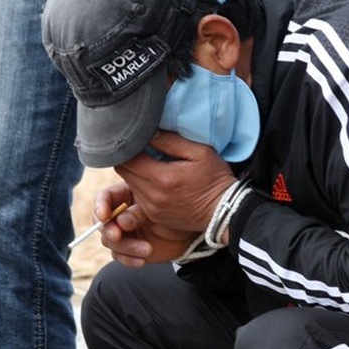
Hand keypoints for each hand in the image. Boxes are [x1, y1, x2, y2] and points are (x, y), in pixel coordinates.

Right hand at [90, 183, 200, 266]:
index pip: (105, 198)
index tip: (104, 216)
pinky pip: (119, 256)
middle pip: (103, 222)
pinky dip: (129, 259)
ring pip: (109, 241)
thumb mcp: (158, 208)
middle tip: (118, 236)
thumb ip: (137, 212)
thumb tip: (120, 221)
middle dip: (109, 231)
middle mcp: (120, 214)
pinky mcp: (128, 249)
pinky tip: (142, 260)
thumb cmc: (177, 212)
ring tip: (146, 249)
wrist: (189, 234)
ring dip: (126, 247)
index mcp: (125, 195)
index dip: (100, 206)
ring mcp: (123, 233)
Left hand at [115, 132, 237, 232]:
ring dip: (134, 172)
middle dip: (128, 158)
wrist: (225, 212)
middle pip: (123, 171)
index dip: (128, 146)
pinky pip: (138, 197)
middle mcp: (152, 196)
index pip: (126, 158)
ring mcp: (152, 208)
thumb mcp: (199, 152)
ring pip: (128, 184)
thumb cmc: (215, 179)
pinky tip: (156, 180)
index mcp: (162, 178)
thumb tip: (149, 132)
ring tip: (149, 163)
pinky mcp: (154, 216)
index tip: (137, 138)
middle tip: (141, 149)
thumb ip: (171, 141)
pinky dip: (141, 186)